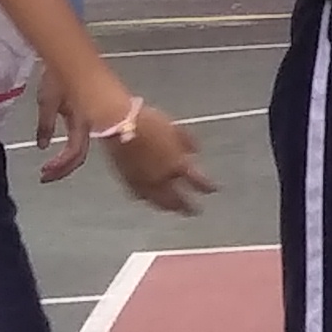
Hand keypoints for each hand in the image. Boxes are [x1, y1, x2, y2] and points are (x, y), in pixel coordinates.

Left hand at [32, 68, 86, 181]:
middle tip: (47, 173)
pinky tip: (66, 141)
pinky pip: (88, 134)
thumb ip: (45, 125)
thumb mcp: (47, 100)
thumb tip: (43, 145)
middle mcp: (93, 124)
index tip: (44, 174)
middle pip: (80, 154)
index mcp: (82, 123)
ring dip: (68, 157)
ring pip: (84, 145)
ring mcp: (96, 118)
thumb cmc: (61, 75)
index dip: (60, 168)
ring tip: (54, 162)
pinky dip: (74, 144)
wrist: (76, 56)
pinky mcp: (95, 111)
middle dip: (63, 167)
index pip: (74, 154)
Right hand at [104, 101, 215, 215]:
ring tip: (174, 209)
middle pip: (177, 199)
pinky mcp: (127, 183)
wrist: (117, 124)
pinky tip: (151, 199)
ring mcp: (143, 183)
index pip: (198, 181)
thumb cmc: (146, 121)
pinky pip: (142, 196)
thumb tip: (196, 152)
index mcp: (177, 164)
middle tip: (195, 211)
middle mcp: (161, 179)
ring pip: (158, 202)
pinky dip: (149, 200)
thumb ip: (188, 142)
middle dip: (188, 206)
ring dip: (168, 207)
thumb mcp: (174, 128)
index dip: (208, 187)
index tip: (214, 190)